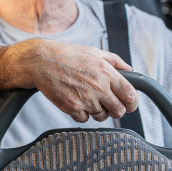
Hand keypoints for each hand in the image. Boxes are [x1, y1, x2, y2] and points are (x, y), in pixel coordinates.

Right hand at [0, 39, 138, 122]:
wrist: (39, 61)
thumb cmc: (65, 55)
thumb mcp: (93, 51)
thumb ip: (115, 61)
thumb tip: (130, 71)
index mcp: (106, 73)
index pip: (130, 95)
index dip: (132, 103)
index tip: (129, 104)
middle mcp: (98, 87)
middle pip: (119, 110)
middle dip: (117, 110)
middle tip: (110, 105)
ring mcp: (84, 99)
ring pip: (102, 117)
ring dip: (99, 112)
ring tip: (89, 100)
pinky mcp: (71, 107)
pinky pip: (84, 119)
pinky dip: (82, 114)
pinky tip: (76, 102)